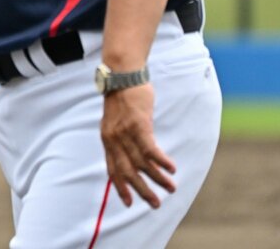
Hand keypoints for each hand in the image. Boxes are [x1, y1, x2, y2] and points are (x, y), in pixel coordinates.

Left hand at [100, 83, 176, 207]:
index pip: (112, 169)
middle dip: (142, 190)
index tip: (129, 203)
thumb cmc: (122, 97)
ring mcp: (125, 132)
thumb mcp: (116, 120)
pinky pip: (150, 148)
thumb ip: (121, 138)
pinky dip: (161, 161)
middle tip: (155, 204)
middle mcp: (113, 139)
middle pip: (127, 171)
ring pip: (141, 163)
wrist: (122, 74)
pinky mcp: (138, 124)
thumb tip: (132, 154)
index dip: (120, 187)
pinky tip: (172, 168)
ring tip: (171, 188)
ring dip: (158, 178)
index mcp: (107, 139)